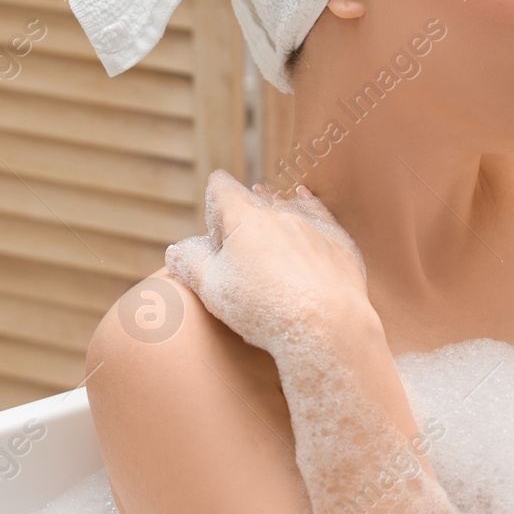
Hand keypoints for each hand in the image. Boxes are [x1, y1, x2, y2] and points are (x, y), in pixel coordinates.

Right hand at [164, 170, 372, 356]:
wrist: (326, 325)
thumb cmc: (264, 309)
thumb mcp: (213, 290)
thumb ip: (190, 265)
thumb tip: (176, 251)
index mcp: (244, 218)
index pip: (222, 188)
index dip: (214, 196)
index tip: (213, 209)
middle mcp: (279, 212)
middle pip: (255, 198)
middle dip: (243, 208)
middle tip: (236, 232)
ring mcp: (312, 225)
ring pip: (287, 204)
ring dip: (274, 205)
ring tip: (265, 197)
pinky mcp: (337, 241)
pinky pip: (319, 213)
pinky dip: (308, 205)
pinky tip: (304, 198)